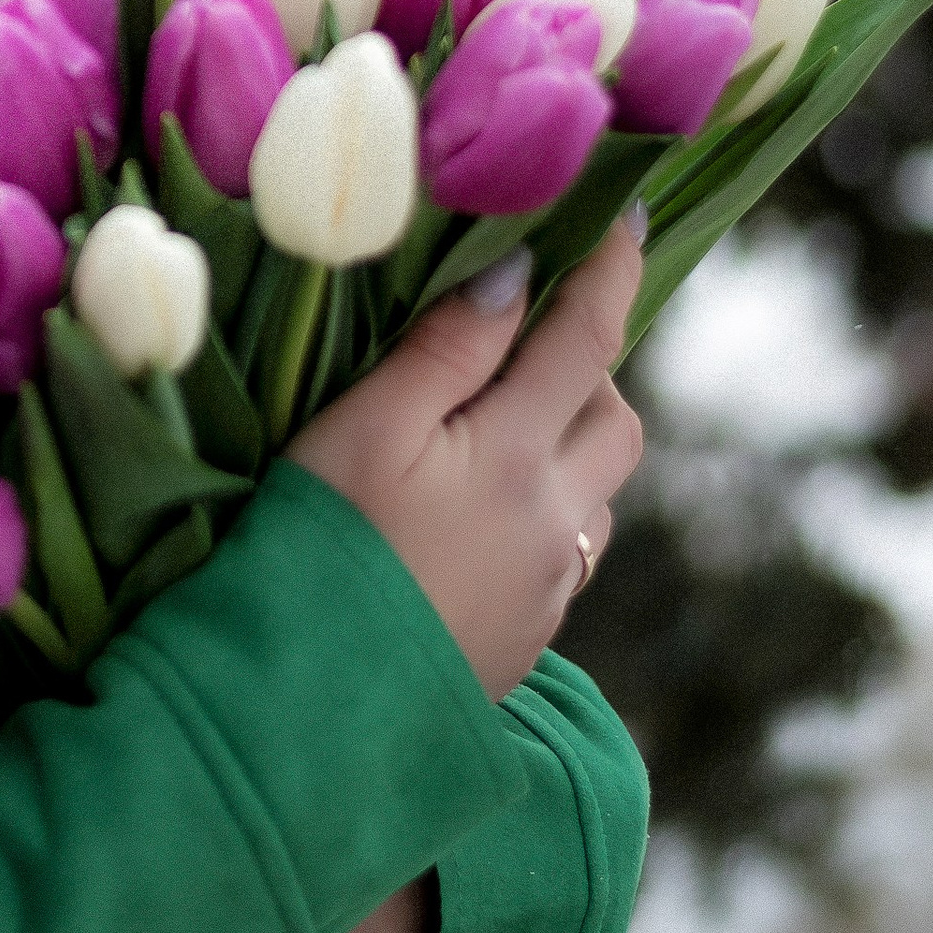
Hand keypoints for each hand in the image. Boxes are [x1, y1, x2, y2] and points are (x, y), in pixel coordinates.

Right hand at [285, 220, 644, 703]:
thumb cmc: (319, 555)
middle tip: (525, 341)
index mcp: (519, 459)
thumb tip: (518, 273)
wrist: (307, 716)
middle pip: (616, 423)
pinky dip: (543, 514)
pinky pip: (565, 555)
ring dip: (570, 448)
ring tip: (493, 433)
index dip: (612, 269)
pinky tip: (475, 521)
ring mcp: (546, 591)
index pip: (589, 339)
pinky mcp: (523, 640)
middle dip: (590, 370)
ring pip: (596, 496)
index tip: (625, 216)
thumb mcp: (363, 431)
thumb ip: (444, 351)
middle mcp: (555, 525)